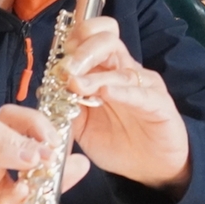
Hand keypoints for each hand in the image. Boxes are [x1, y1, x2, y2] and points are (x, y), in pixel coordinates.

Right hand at [0, 104, 89, 203]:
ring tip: (33, 162)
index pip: (6, 118)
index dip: (31, 120)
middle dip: (19, 136)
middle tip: (46, 153)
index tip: (55, 138)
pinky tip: (20, 194)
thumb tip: (81, 162)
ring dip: (6, 154)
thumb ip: (53, 179)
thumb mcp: (29, 195)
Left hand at [63, 17, 190, 192]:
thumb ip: (67, 106)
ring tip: (76, 85)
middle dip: (83, 51)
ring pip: (120, 69)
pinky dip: (121, 92)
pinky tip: (106, 93)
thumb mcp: (82, 126)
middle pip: (107, 41)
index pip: (94, 36)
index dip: (76, 39)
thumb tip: (45, 89)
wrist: (150, 168)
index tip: (58, 59)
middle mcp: (126, 71)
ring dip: (95, 76)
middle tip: (66, 70)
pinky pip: (140, 94)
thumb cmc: (118, 141)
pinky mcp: (159, 104)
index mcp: (107, 70)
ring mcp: (145, 85)